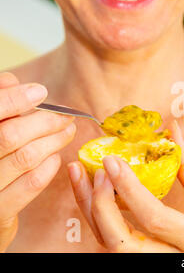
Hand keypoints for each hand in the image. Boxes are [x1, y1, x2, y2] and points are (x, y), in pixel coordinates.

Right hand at [0, 72, 75, 251]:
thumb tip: (13, 82)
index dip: (15, 99)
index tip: (40, 91)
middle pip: (11, 135)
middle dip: (44, 121)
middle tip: (65, 116)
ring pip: (25, 157)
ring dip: (53, 140)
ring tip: (68, 131)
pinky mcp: (0, 211)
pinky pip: (31, 183)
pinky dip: (48, 166)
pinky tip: (56, 155)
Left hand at [68, 120, 183, 252]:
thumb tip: (173, 133)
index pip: (152, 217)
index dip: (129, 189)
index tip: (112, 160)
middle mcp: (167, 258)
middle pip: (118, 242)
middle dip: (99, 205)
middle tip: (93, 169)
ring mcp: (152, 263)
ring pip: (108, 245)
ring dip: (90, 210)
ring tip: (81, 176)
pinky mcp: (143, 262)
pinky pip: (112, 243)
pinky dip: (99, 218)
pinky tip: (95, 195)